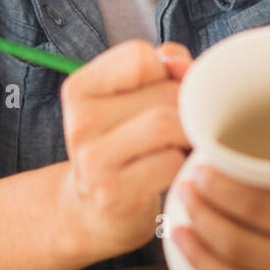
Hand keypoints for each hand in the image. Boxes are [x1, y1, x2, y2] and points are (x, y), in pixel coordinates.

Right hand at [60, 38, 192, 263]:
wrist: (96, 212)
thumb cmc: (127, 144)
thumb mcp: (134, 97)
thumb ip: (163, 66)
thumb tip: (182, 64)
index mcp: (79, 88)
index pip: (141, 57)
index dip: (168, 72)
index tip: (168, 93)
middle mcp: (79, 121)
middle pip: (163, 93)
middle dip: (188, 109)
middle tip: (186, 128)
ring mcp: (92, 160)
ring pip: (167, 124)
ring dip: (189, 136)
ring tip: (184, 145)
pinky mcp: (112, 193)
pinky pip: (170, 162)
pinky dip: (184, 164)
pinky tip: (177, 171)